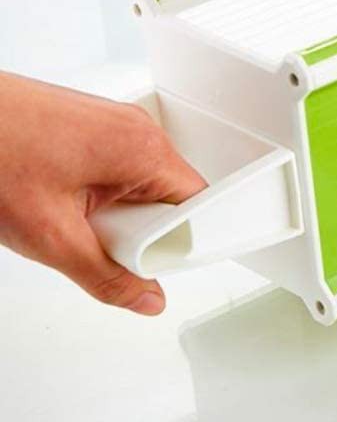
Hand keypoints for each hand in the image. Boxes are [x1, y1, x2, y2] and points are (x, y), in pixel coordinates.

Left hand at [0, 73, 204, 314]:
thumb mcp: (54, 237)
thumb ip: (106, 277)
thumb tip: (145, 298)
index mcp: (146, 151)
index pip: (197, 205)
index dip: (175, 244)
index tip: (146, 264)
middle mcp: (139, 129)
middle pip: (170, 197)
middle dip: (138, 229)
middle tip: (93, 241)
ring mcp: (118, 123)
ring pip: (142, 185)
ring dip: (115, 211)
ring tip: (68, 216)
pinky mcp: (96, 124)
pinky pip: (120, 168)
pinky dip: (98, 191)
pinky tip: (61, 198)